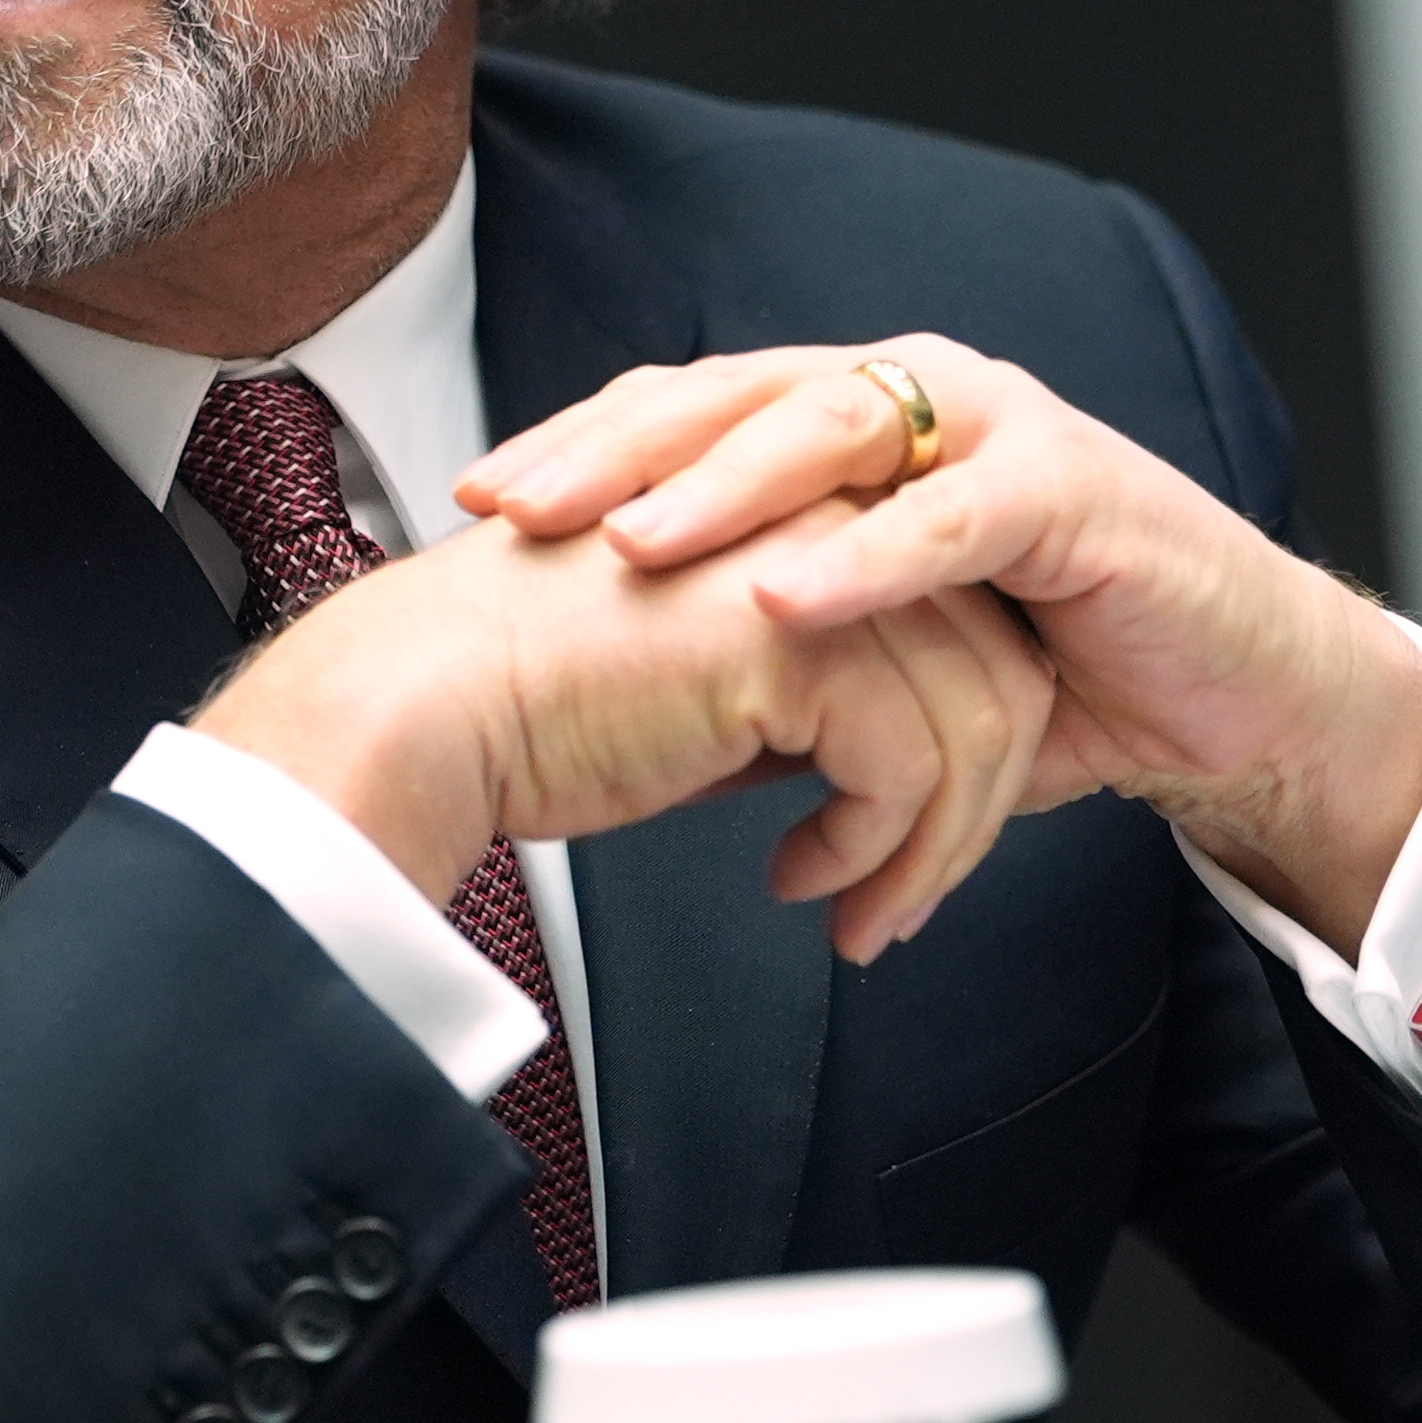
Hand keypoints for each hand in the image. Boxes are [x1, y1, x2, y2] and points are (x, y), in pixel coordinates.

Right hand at [192, 506, 1054, 961]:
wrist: (427, 705)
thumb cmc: (524, 698)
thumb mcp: (697, 673)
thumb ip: (792, 689)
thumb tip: (868, 772)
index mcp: (798, 507)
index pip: (952, 616)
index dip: (956, 738)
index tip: (908, 839)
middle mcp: (825, 516)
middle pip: (994, 665)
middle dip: (974, 806)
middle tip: (900, 899)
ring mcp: (822, 572)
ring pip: (980, 720)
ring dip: (937, 846)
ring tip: (867, 915)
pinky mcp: (805, 643)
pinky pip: (916, 766)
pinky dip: (885, 852)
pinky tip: (807, 881)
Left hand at [457, 338, 1421, 951]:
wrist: (1222, 697)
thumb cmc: (1049, 669)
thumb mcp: (873, 661)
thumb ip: (762, 663)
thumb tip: (620, 724)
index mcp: (850, 424)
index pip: (690, 411)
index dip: (582, 447)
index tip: (472, 502)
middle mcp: (912, 399)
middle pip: (736, 397)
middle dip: (615, 453)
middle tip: (513, 511)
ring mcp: (994, 430)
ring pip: (833, 432)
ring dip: (724, 488)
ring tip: (629, 544)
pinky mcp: (1072, 490)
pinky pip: (953, 517)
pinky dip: (867, 557)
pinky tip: (787, 596)